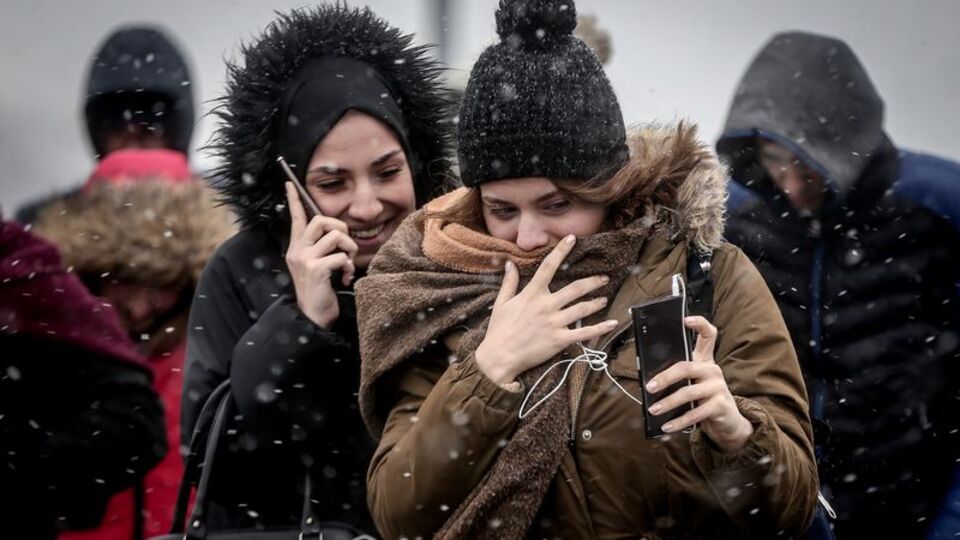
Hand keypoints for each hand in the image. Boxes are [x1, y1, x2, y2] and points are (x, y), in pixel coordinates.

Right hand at [284, 182, 357, 328]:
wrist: (312, 317)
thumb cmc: (319, 291)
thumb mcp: (316, 266)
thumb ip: (322, 249)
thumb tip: (338, 234)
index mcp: (296, 248)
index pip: (295, 219)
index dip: (294, 200)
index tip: (290, 184)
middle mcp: (297, 250)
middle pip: (320, 220)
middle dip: (340, 228)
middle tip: (345, 245)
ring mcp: (305, 259)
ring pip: (335, 236)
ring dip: (349, 249)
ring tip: (347, 263)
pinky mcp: (315, 270)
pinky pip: (340, 256)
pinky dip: (348, 267)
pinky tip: (345, 278)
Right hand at [475, 235, 617, 384]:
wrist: (499, 357)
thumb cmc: (499, 330)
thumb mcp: (502, 303)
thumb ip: (509, 282)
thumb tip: (510, 263)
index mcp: (532, 294)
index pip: (548, 267)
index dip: (561, 251)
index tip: (572, 239)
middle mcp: (546, 306)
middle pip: (574, 288)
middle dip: (592, 281)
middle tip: (603, 277)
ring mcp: (554, 323)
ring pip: (582, 308)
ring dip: (596, 302)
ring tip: (604, 298)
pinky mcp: (559, 340)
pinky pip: (584, 333)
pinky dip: (600, 328)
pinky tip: (612, 323)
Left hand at [645, 316, 753, 451]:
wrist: (729, 422)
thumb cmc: (704, 398)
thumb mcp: (693, 383)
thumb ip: (678, 377)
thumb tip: (648, 381)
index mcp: (705, 360)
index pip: (708, 335)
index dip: (699, 324)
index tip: (685, 319)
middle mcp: (713, 370)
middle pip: (686, 367)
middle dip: (665, 377)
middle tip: (649, 387)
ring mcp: (718, 387)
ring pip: (688, 392)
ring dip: (668, 403)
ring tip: (653, 410)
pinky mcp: (720, 405)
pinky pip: (696, 414)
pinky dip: (678, 421)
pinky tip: (667, 426)